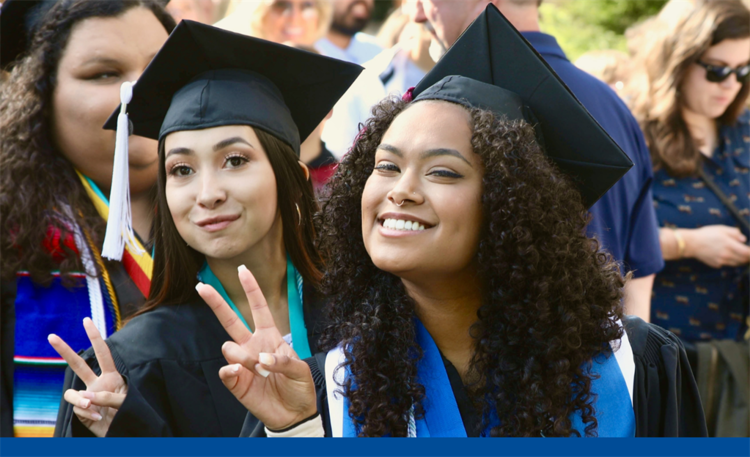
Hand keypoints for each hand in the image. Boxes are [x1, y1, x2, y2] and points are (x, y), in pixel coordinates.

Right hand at [48, 318, 126, 436]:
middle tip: (51, 336)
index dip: (95, 337)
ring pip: (72, 393)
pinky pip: (78, 408)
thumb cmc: (129, 413)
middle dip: (64, 350)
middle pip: (77, 364)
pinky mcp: (81, 411)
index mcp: (111, 376)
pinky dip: (87, 413)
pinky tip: (97, 417)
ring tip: (93, 406)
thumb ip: (109, 397)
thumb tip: (87, 396)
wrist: (124, 431)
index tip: (86, 320)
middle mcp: (96, 384)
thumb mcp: (126, 401)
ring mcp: (87, 397)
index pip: (102, 353)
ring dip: (81, 399)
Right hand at [196, 265, 316, 430]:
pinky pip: (225, 371)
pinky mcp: (236, 382)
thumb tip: (261, 359)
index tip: (242, 270)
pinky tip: (241, 373)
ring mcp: (242, 363)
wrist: (294, 414)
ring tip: (259, 370)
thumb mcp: (300, 370)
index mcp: (270, 336)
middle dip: (216, 302)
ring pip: (228, 347)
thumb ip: (283, 360)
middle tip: (200, 286)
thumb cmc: (298, 387)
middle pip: (230, 319)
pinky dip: (231, 371)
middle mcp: (253, 345)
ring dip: (242, 356)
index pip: (258, 308)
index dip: (251, 289)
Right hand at [683, 225, 749, 267]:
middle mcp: (727, 255)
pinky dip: (730, 261)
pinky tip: (725, 255)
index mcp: (730, 245)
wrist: (691, 244)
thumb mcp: (721, 229)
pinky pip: (727, 264)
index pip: (748, 253)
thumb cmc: (706, 234)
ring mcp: (721, 261)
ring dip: (741, 260)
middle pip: (744, 260)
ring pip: (737, 263)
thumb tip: (743, 239)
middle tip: (747, 252)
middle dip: (748, 257)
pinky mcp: (716, 265)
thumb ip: (735, 233)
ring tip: (739, 254)